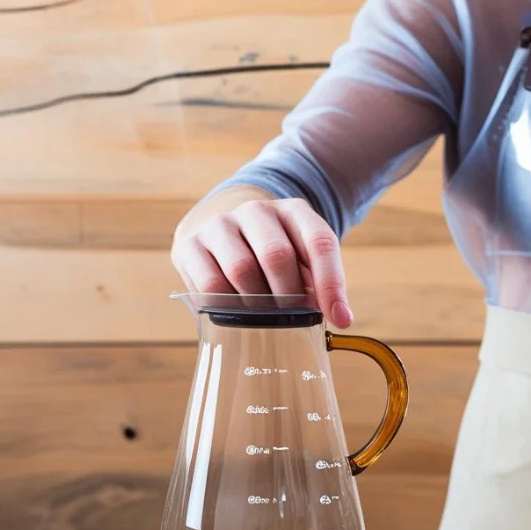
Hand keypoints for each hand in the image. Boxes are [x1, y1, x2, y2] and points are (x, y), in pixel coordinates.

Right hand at [171, 198, 353, 327]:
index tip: (340, 319)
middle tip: (293, 318)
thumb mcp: (305, 260)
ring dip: (258, 303)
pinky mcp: (190, 244)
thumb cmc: (276, 255)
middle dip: (289, 296)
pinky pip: (211, 284)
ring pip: (242, 269)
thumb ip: (321, 282)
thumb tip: (339, 317)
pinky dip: (228, 306)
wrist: (229, 233)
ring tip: (265, 315)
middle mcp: (256, 210)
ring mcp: (220, 224)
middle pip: (277, 255)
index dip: (331, 283)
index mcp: (295, 211)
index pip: (319, 242)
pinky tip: (237, 311)